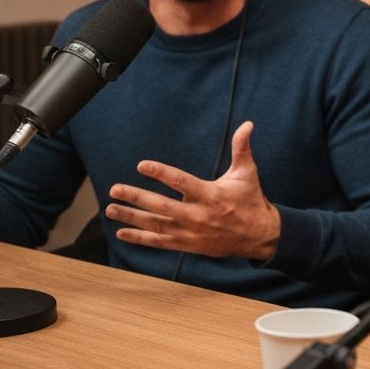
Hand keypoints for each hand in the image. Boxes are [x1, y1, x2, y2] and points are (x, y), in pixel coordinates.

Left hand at [105, 121, 280, 260]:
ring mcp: (190, 232)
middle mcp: (198, 215)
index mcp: (211, 195)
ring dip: (132, 217)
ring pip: (156, 225)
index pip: (181, 182)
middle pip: (161, 206)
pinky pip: (159, 242)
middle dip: (136, 197)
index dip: (161, 173)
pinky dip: (139, 238)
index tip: (142, 165)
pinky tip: (122, 232)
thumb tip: (247, 124)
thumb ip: (242, 148)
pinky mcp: (187, 244)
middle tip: (115, 189)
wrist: (258, 235)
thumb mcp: (247, 172)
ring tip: (111, 208)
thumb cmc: (250, 200)